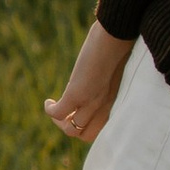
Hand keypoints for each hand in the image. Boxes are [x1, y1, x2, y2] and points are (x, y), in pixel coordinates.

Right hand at [44, 21, 134, 142]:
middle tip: (66, 113)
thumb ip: (110, 80)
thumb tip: (100, 76)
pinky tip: (49, 102)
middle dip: (74, 128)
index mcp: (116, 102)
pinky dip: (50, 110)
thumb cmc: (120, 45)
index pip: (103, 130)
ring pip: (71, 130)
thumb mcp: (118, 69)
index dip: (89, 127)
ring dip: (60, 122)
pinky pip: (59, 114)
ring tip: (55, 107)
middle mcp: (105, 106)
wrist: (117, 34)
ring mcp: (90, 101)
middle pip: (86, 136)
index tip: (80, 116)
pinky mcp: (77, 93)